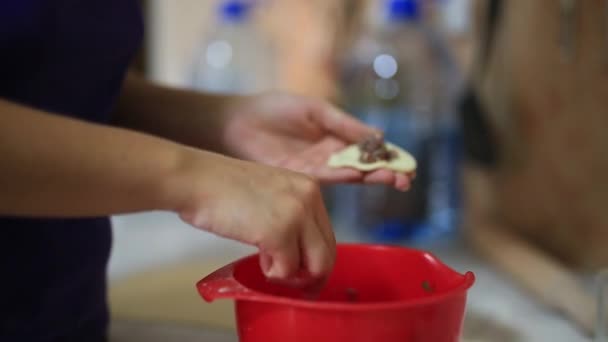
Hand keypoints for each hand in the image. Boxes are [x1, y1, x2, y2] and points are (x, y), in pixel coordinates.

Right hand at [170, 148, 334, 284]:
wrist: (196, 180)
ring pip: (315, 265)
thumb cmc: (223, 188)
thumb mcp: (271, 193)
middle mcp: (309, 197)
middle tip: (295, 285)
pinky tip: (259, 258)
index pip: (328, 234)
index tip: (306, 273)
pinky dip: (273, 273)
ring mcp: (296, 214)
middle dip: (312, 275)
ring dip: (291, 275)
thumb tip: (301, 251)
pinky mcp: (279, 232)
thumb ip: (291, 215)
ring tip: (269, 265)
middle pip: (327, 253)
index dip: (317, 259)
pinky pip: (287, 270)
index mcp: (309, 187)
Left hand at [222, 92, 412, 189]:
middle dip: (385, 172)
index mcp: (334, 139)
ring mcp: (315, 169)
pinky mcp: (299, 176)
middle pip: (363, 167)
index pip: (367, 150)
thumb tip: (379, 135)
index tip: (408, 163)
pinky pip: (326, 177)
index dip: (388, 156)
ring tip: (393, 178)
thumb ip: (345, 124)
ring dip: (370, 177)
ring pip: (348, 175)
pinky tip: (360, 173)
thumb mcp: (316, 110)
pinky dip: (344, 175)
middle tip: (407, 178)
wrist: (237, 123)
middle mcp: (328, 157)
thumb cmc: (274, 109)